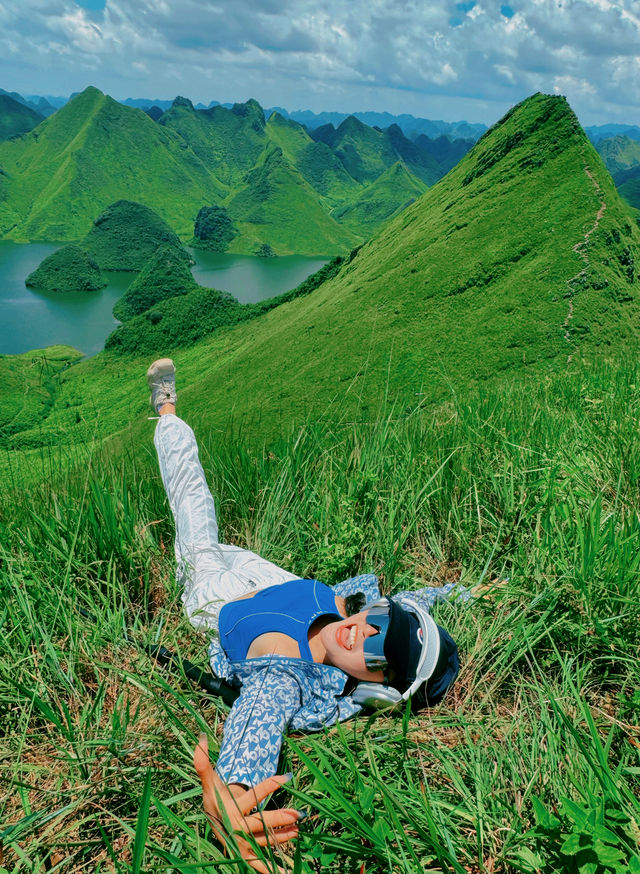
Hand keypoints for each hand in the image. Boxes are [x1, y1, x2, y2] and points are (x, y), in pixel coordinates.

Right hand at [194, 733, 300, 872]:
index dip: (271, 784)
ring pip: (265, 841)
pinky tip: (287, 872)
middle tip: (299, 814)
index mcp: (231, 809)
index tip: (288, 776)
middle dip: (280, 818)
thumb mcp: (209, 782)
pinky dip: (271, 869)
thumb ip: (204, 762)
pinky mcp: (246, 855)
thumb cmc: (214, 799)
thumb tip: (201, 738)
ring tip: (298, 830)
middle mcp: (237, 828)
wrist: (210, 824)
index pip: (254, 794)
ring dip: (282, 837)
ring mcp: (242, 844)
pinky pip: (260, 864)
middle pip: (262, 823)